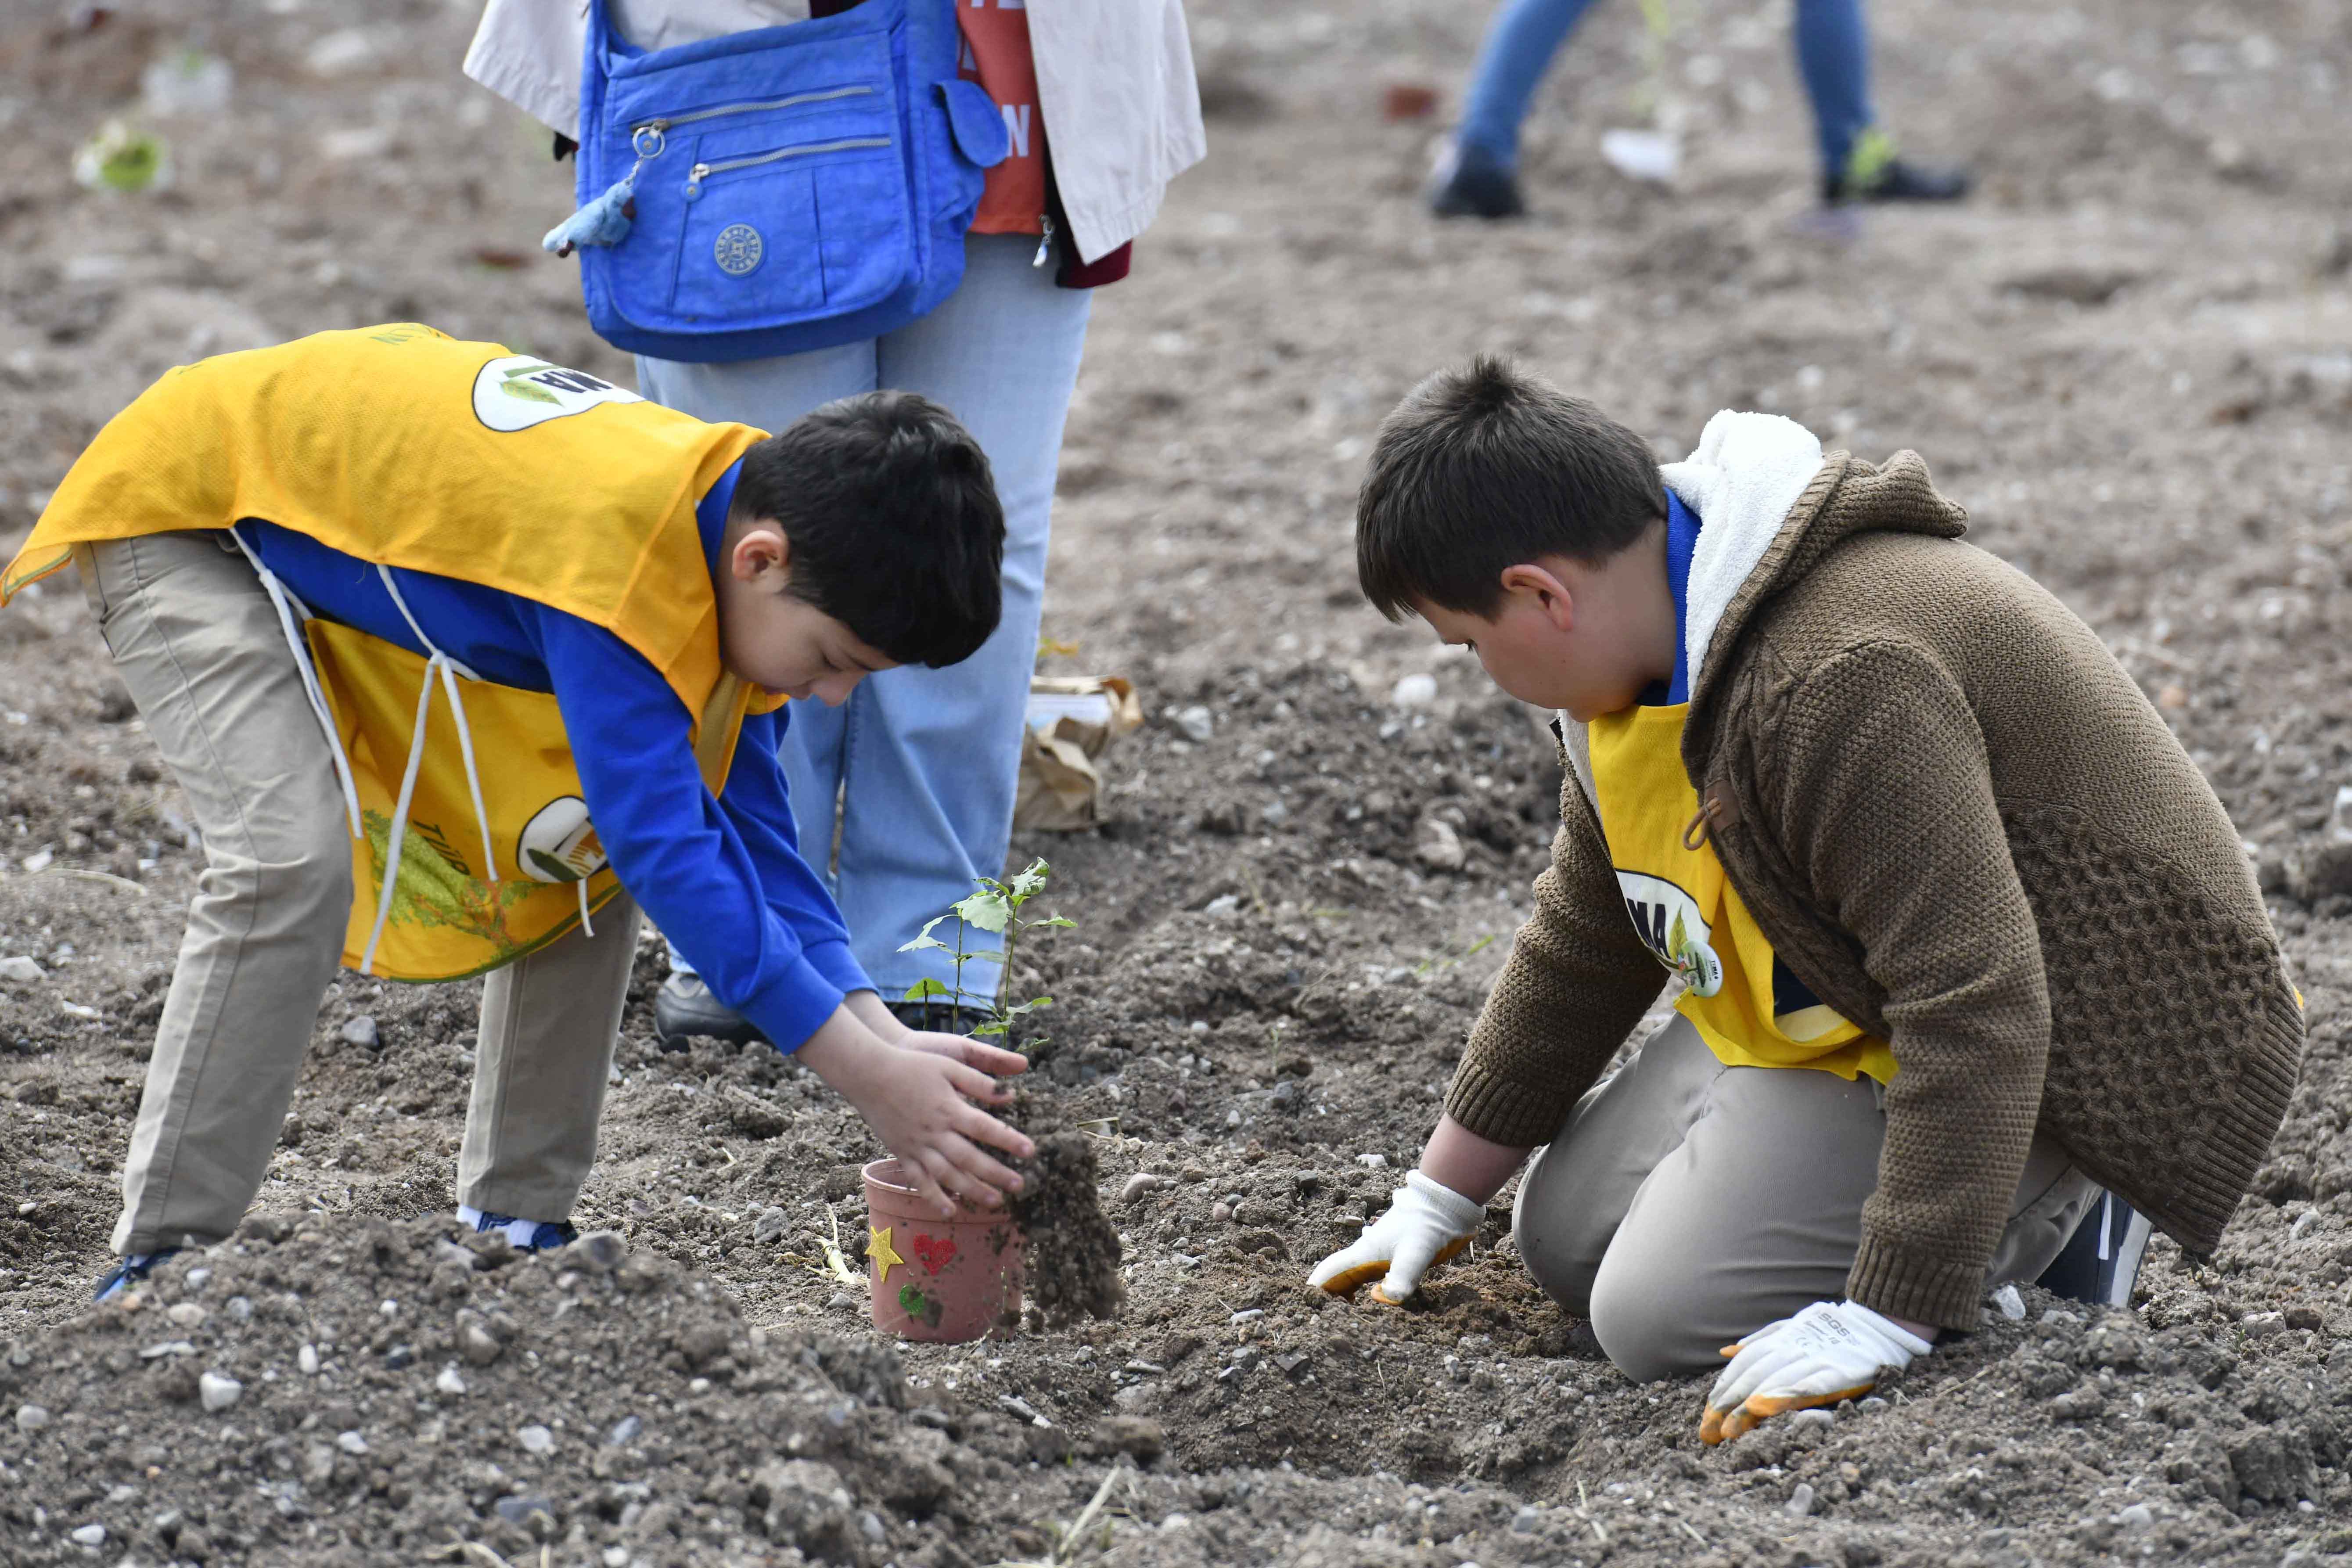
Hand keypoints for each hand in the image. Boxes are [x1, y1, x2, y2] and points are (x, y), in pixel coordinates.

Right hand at [797, 1005, 1034, 1216]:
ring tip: (995, 1201)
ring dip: (972, 1189)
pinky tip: (950, 1209)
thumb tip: (1009, 1095)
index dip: (1009, 1141)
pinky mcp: (902, 1153)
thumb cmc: (912, 1066)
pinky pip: (919, 1180)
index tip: (1030, 1152)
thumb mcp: (949, 1066)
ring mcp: (917, 1146)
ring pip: (948, 1174)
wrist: (868, 1074)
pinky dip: (933, 1197)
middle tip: (1020, 1185)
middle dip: (996, 1174)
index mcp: (949, 1108)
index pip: (985, 1128)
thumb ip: (979, 1082)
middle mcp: (934, 1131)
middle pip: (970, 1158)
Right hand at [1308, 1171, 1485, 1302]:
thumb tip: (1380, 1299)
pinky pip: (1366, 1275)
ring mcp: (1377, 1254)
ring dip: (1341, 1291)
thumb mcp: (1416, 1254)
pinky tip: (1367, 1298)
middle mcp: (1365, 1255)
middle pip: (1336, 1276)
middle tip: (1321, 1318)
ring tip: (1339, 1312)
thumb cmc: (1427, 1226)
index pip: (1330, 1272)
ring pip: (1350, 1275)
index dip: (1316, 1288)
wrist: (1443, 1205)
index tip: (1305, 1304)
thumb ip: (1401, 1278)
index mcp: (1364, 1254)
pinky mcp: (1390, 1256)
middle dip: (1325, 1294)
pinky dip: (1358, 1288)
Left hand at [1700, 1299, 1932, 1444]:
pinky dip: (1782, 1395)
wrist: (1878, 1325)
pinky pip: (1807, 1385)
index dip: (1723, 1389)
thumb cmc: (1831, 1331)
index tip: (1707, 1415)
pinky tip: (1762, 1408)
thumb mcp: (1792, 1328)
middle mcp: (1793, 1348)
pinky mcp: (1838, 1373)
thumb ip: (1760, 1340)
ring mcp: (1815, 1359)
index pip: (1743, 1366)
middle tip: (1709, 1432)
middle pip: (1751, 1376)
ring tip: (1728, 1427)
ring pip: (1772, 1381)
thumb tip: (1725, 1350)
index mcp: (1781, 1339)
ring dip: (1747, 1405)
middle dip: (1727, 1404)